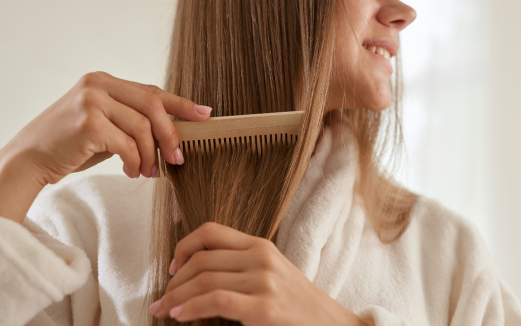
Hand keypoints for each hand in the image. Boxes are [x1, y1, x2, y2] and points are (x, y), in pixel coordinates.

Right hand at [0, 71, 210, 222]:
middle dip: (171, 134)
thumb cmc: (72, 145)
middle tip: (178, 159)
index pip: (152, 91)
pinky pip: (127, 144)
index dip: (182, 104)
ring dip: (151, 155)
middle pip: (153, 105)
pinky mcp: (88, 123)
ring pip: (142, 127)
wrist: (31, 158)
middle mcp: (99, 85)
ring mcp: (92, 101)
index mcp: (106, 82)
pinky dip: (135, 161)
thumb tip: (175, 133)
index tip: (205, 115)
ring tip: (148, 172)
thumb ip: (134, 122)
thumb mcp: (107, 126)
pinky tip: (132, 172)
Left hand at [149, 222, 367, 325]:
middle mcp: (261, 257)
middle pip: (201, 258)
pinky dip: (191, 307)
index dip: (183, 246)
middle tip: (162, 297)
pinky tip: (180, 315)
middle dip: (174, 280)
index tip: (174, 268)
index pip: (210, 231)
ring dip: (176, 296)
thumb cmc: (296, 304)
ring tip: (165, 309)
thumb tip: (199, 273)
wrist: (331, 324)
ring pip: (204, 279)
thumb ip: (241, 266)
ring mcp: (264, 280)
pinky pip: (216, 301)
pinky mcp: (265, 306)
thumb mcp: (271, 273)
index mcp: (260, 245)